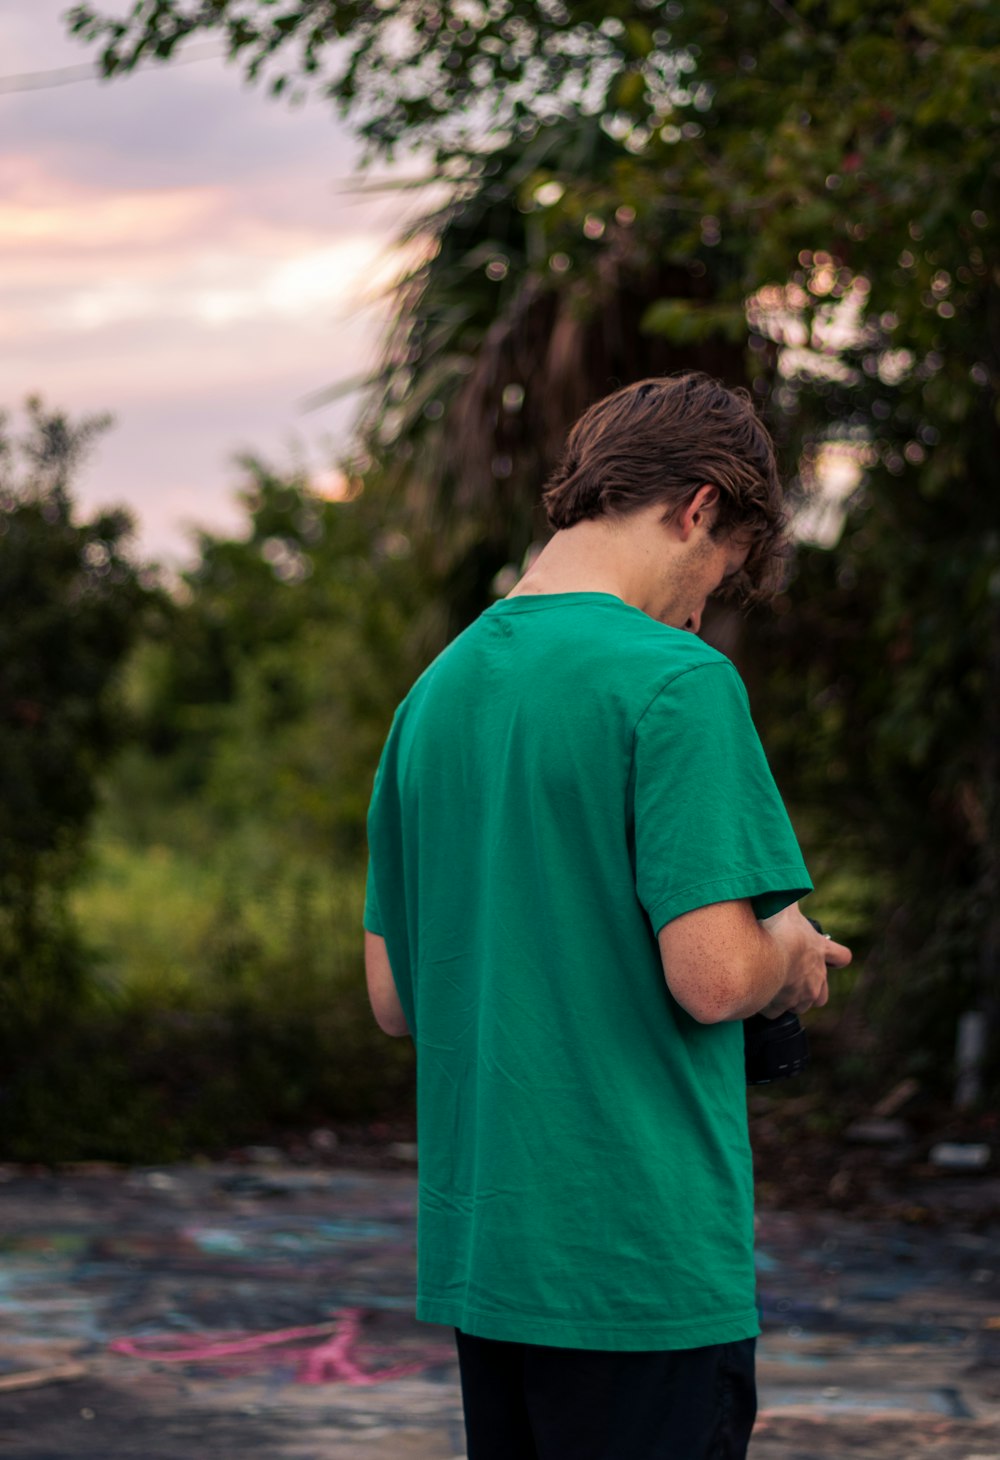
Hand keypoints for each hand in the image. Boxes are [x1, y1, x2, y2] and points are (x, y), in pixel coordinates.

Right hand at [758, 904, 851, 1018]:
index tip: (829, 955)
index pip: (840, 956)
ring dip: (790, 999)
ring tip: (772, 986)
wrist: (756, 953)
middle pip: (823, 994)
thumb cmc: (771, 927)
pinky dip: (767, 1005)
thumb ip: (786, 894)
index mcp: (818, 949)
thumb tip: (783, 879)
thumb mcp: (784, 903)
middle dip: (811, 989)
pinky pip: (775, 1011)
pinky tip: (755, 993)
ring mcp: (798, 994)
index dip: (836, 957)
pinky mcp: (780, 1006)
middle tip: (794, 978)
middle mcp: (814, 976)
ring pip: (801, 1006)